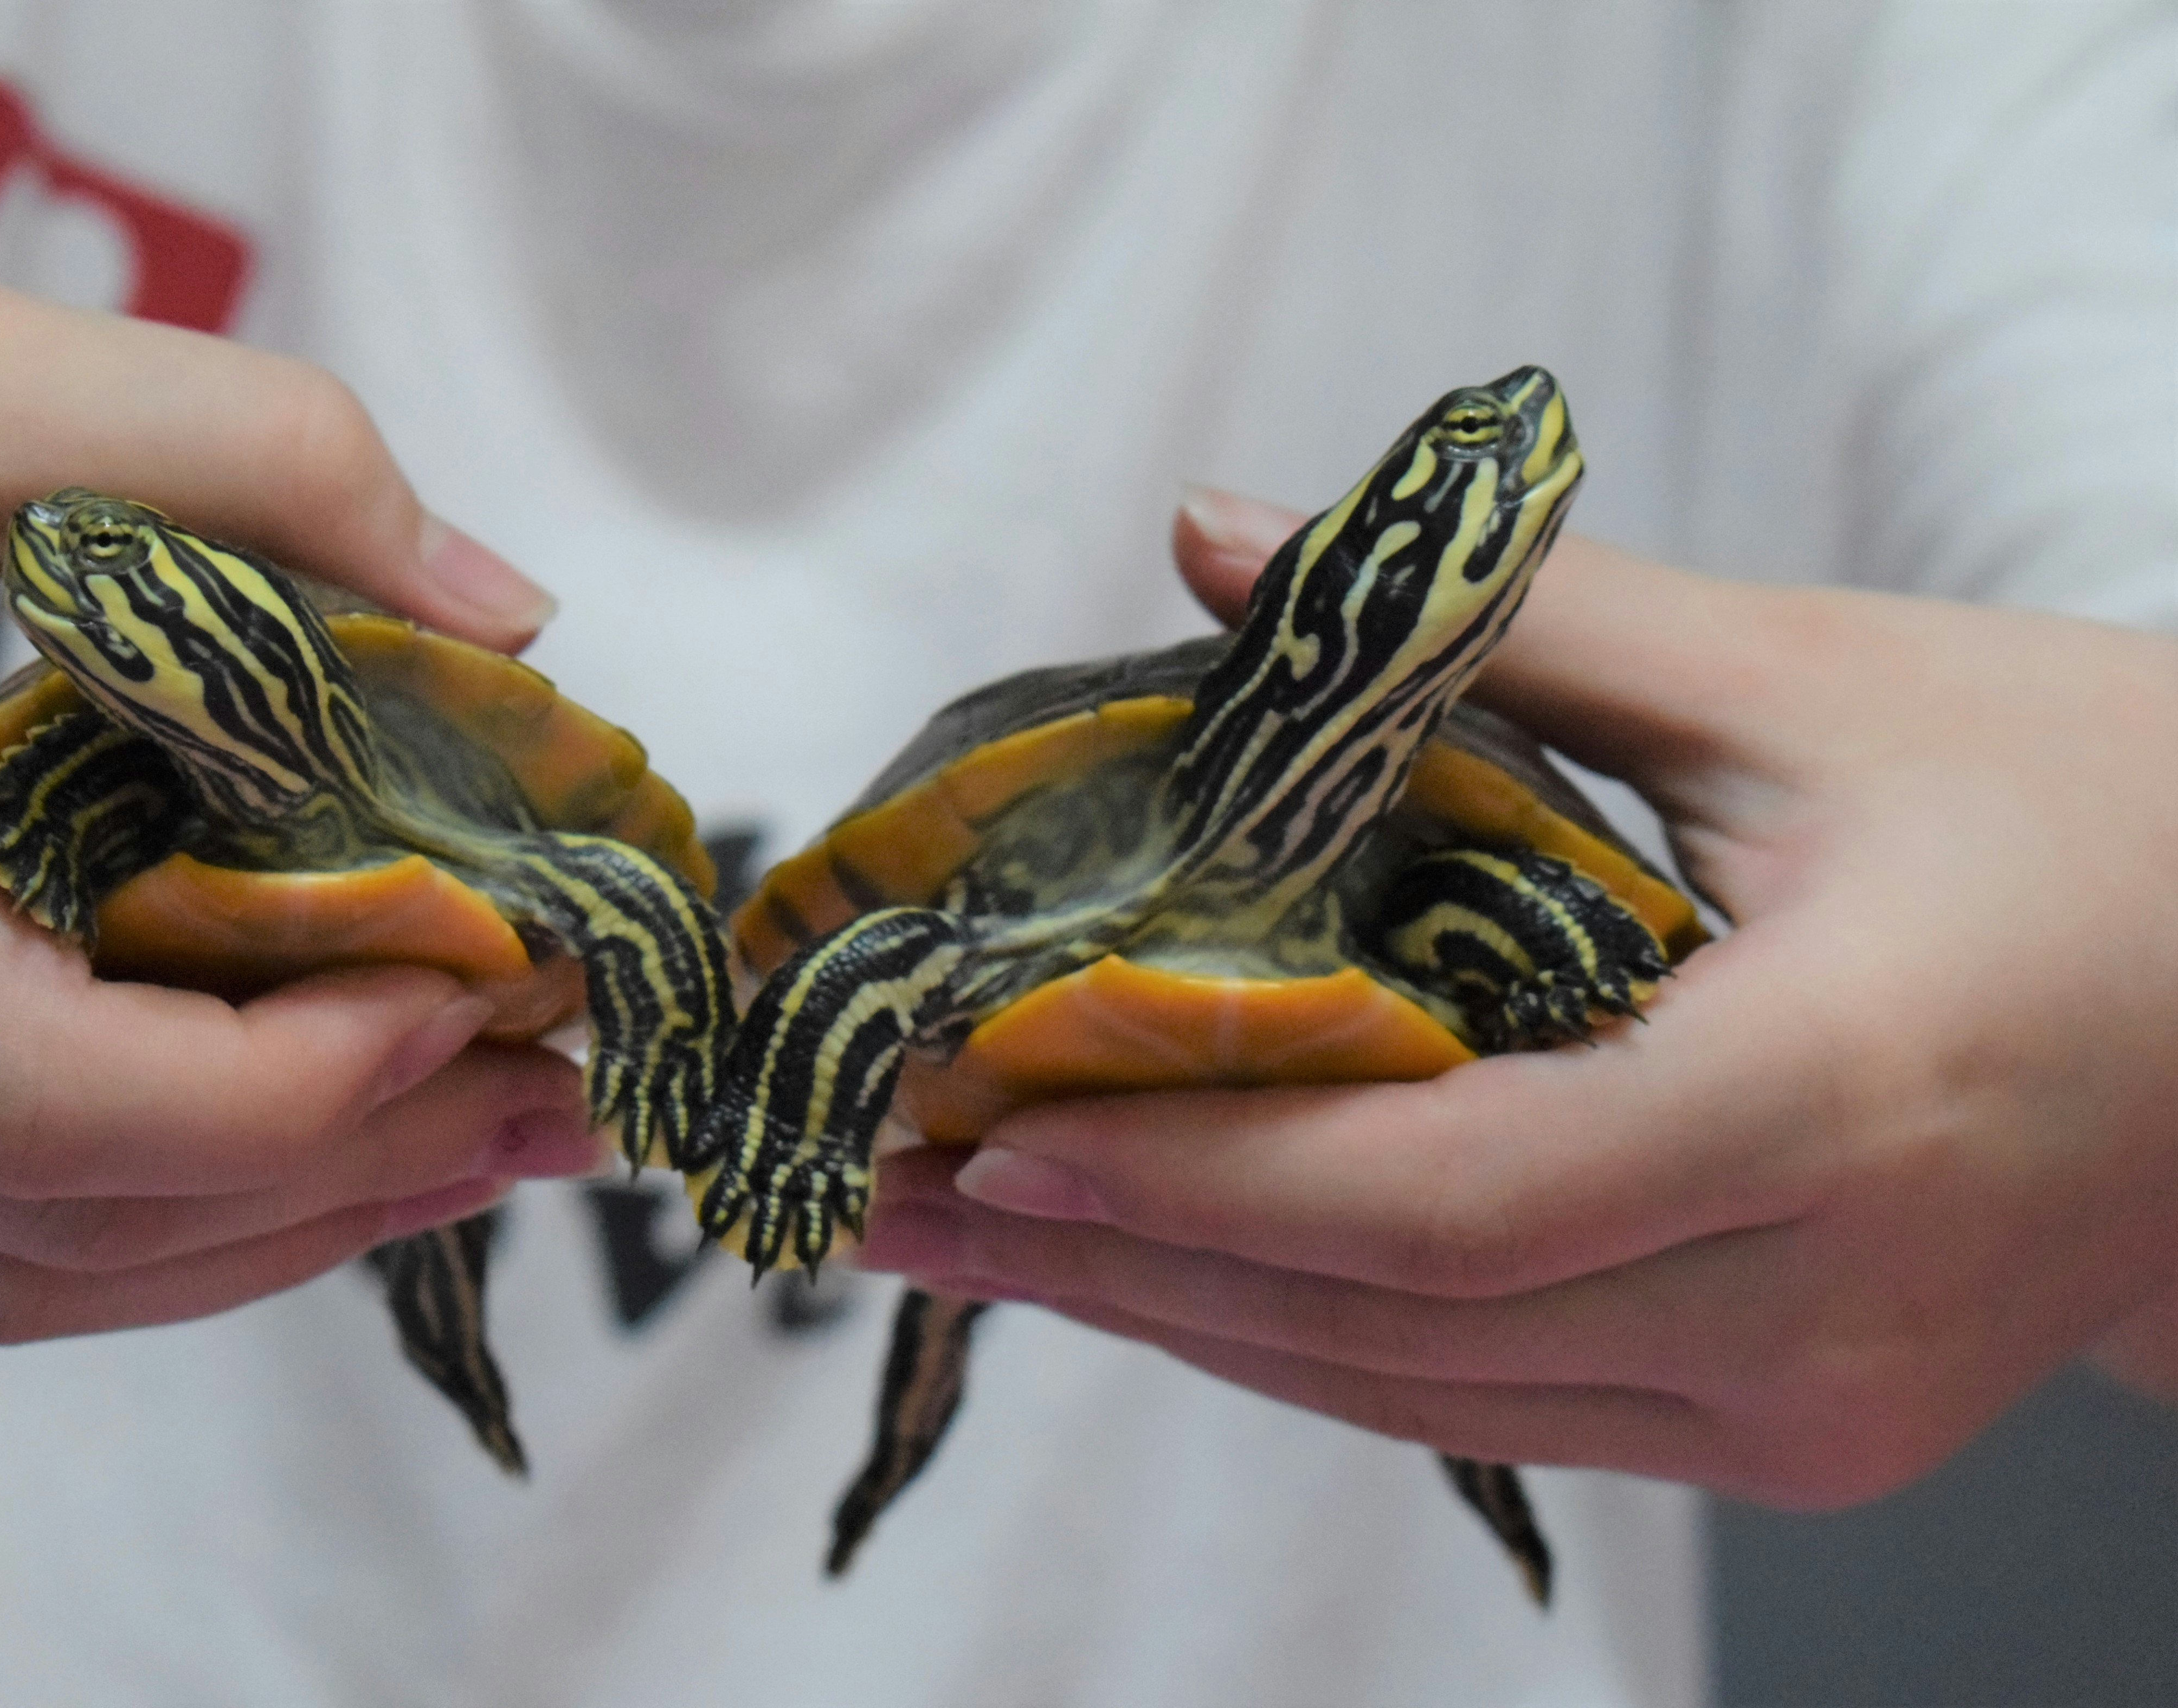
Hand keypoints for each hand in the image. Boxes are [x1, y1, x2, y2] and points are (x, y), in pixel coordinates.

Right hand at [0, 185, 592, 1341]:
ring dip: (244, 1231)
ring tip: (454, 1154)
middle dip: (342, 1175)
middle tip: (552, 1107)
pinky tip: (254, 1148)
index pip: (58, 1102)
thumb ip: (266, 463)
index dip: (307, 1091)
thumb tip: (504, 614)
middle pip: (56, 1217)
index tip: (482, 995)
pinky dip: (107, 1217)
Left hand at [856, 484, 2177, 1504]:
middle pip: (1396, 1329)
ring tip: (988, 1236)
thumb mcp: (1799, 679)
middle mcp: (1823, 1311)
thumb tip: (1221, 539)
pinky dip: (1322, 1330)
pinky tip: (1176, 1261)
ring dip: (1191, 1316)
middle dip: (1128, 1263)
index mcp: (1837, 1100)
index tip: (990, 1129)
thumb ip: (1498, 622)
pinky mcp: (1797, 1434)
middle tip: (905, 1194)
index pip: (1444, 1202)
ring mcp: (1814, 1410)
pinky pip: (1497, 1400)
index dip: (1198, 1178)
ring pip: (1423, 1395)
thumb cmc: (2069, 802)